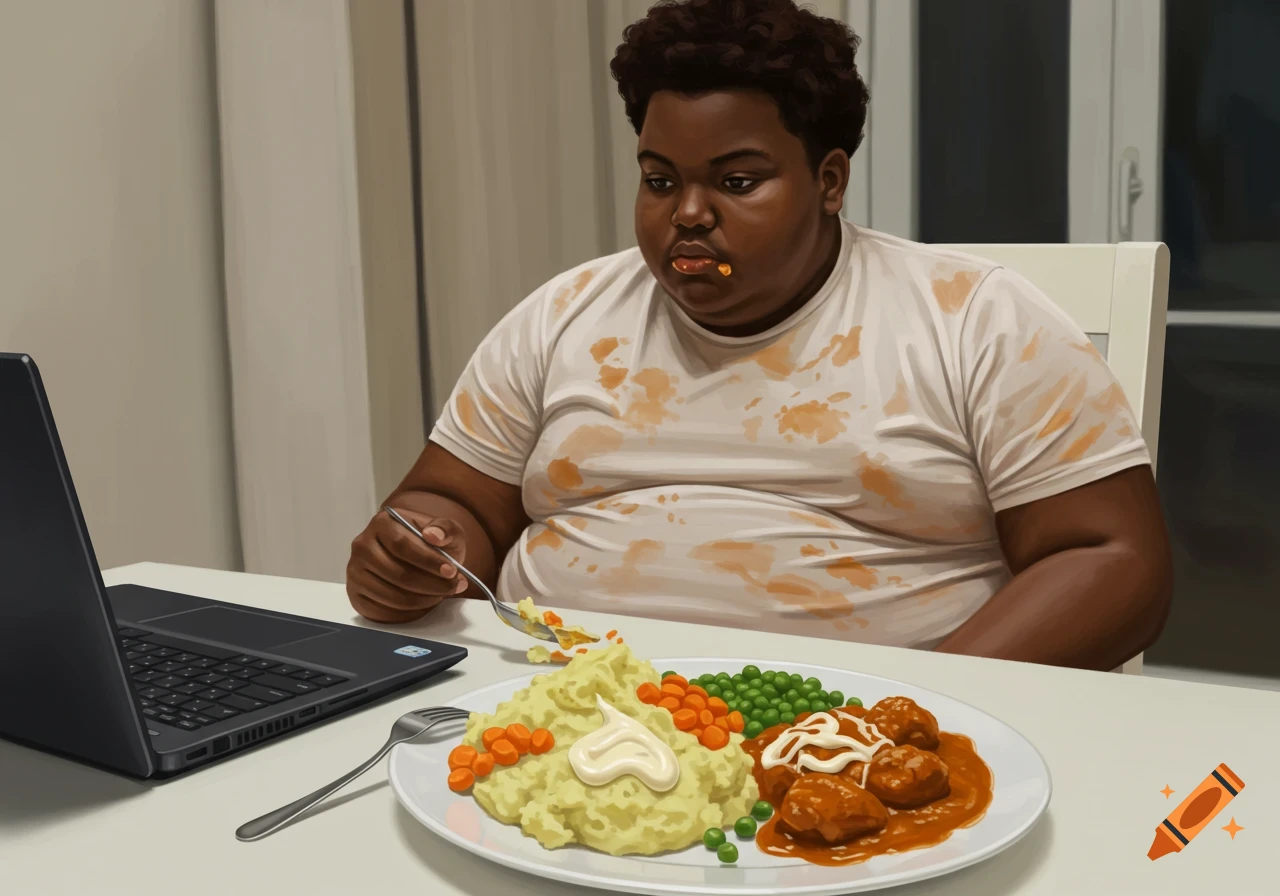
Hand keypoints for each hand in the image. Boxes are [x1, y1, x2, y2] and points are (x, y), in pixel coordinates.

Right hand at [346, 509, 468, 623]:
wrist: (419, 559)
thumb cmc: (432, 545)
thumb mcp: (447, 531)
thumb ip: (446, 529)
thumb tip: (434, 535)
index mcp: (382, 523)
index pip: (401, 544)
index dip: (428, 560)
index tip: (451, 571)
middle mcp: (363, 545)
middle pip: (397, 573)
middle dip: (430, 584)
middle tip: (453, 587)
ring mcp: (355, 571)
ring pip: (392, 595)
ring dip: (423, 600)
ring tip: (440, 594)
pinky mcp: (356, 595)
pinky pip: (383, 611)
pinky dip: (408, 613)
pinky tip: (423, 604)